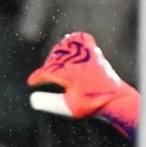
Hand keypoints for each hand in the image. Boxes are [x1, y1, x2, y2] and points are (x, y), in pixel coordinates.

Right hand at [26, 31, 140, 138]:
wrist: (114, 99)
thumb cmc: (89, 105)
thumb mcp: (67, 108)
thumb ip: (48, 102)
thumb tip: (32, 98)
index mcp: (70, 75)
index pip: (47, 71)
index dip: (37, 77)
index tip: (31, 82)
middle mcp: (78, 62)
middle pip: (54, 58)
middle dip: (46, 67)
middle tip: (43, 78)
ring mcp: (87, 55)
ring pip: (65, 47)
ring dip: (56, 54)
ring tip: (53, 64)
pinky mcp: (94, 53)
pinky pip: (81, 39)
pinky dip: (72, 40)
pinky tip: (67, 43)